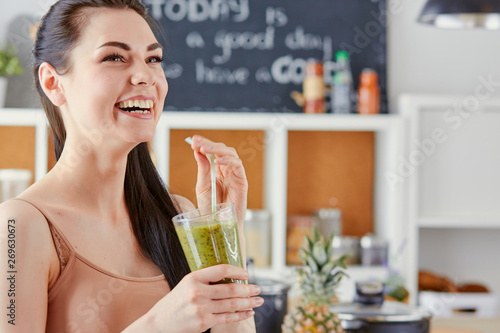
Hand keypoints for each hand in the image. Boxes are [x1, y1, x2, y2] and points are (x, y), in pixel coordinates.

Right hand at [148, 265, 262, 332]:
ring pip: (231, 304)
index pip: (221, 270)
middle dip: (248, 289)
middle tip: (258, 289)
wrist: (159, 322)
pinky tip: (248, 312)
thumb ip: (205, 280)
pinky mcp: (203, 322)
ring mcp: (200, 308)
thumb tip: (231, 277)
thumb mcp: (187, 284)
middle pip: (230, 289)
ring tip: (258, 300)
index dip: (237, 271)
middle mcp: (197, 292)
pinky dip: (240, 315)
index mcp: (193, 278)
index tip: (246, 273)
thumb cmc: (176, 301)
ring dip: (249, 302)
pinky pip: (227, 318)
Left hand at [189, 135, 247, 223]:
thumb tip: (198, 152)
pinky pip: (238, 166)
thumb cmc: (211, 209)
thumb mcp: (202, 186)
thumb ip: (202, 169)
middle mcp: (226, 171)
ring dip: (218, 149)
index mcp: (216, 171)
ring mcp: (235, 175)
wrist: (218, 226)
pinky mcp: (242, 182)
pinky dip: (229, 160)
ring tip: (205, 148)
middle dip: (209, 143)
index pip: (212, 152)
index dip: (204, 143)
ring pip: (231, 154)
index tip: (193, 139)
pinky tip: (218, 160)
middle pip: (221, 150)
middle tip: (198, 141)